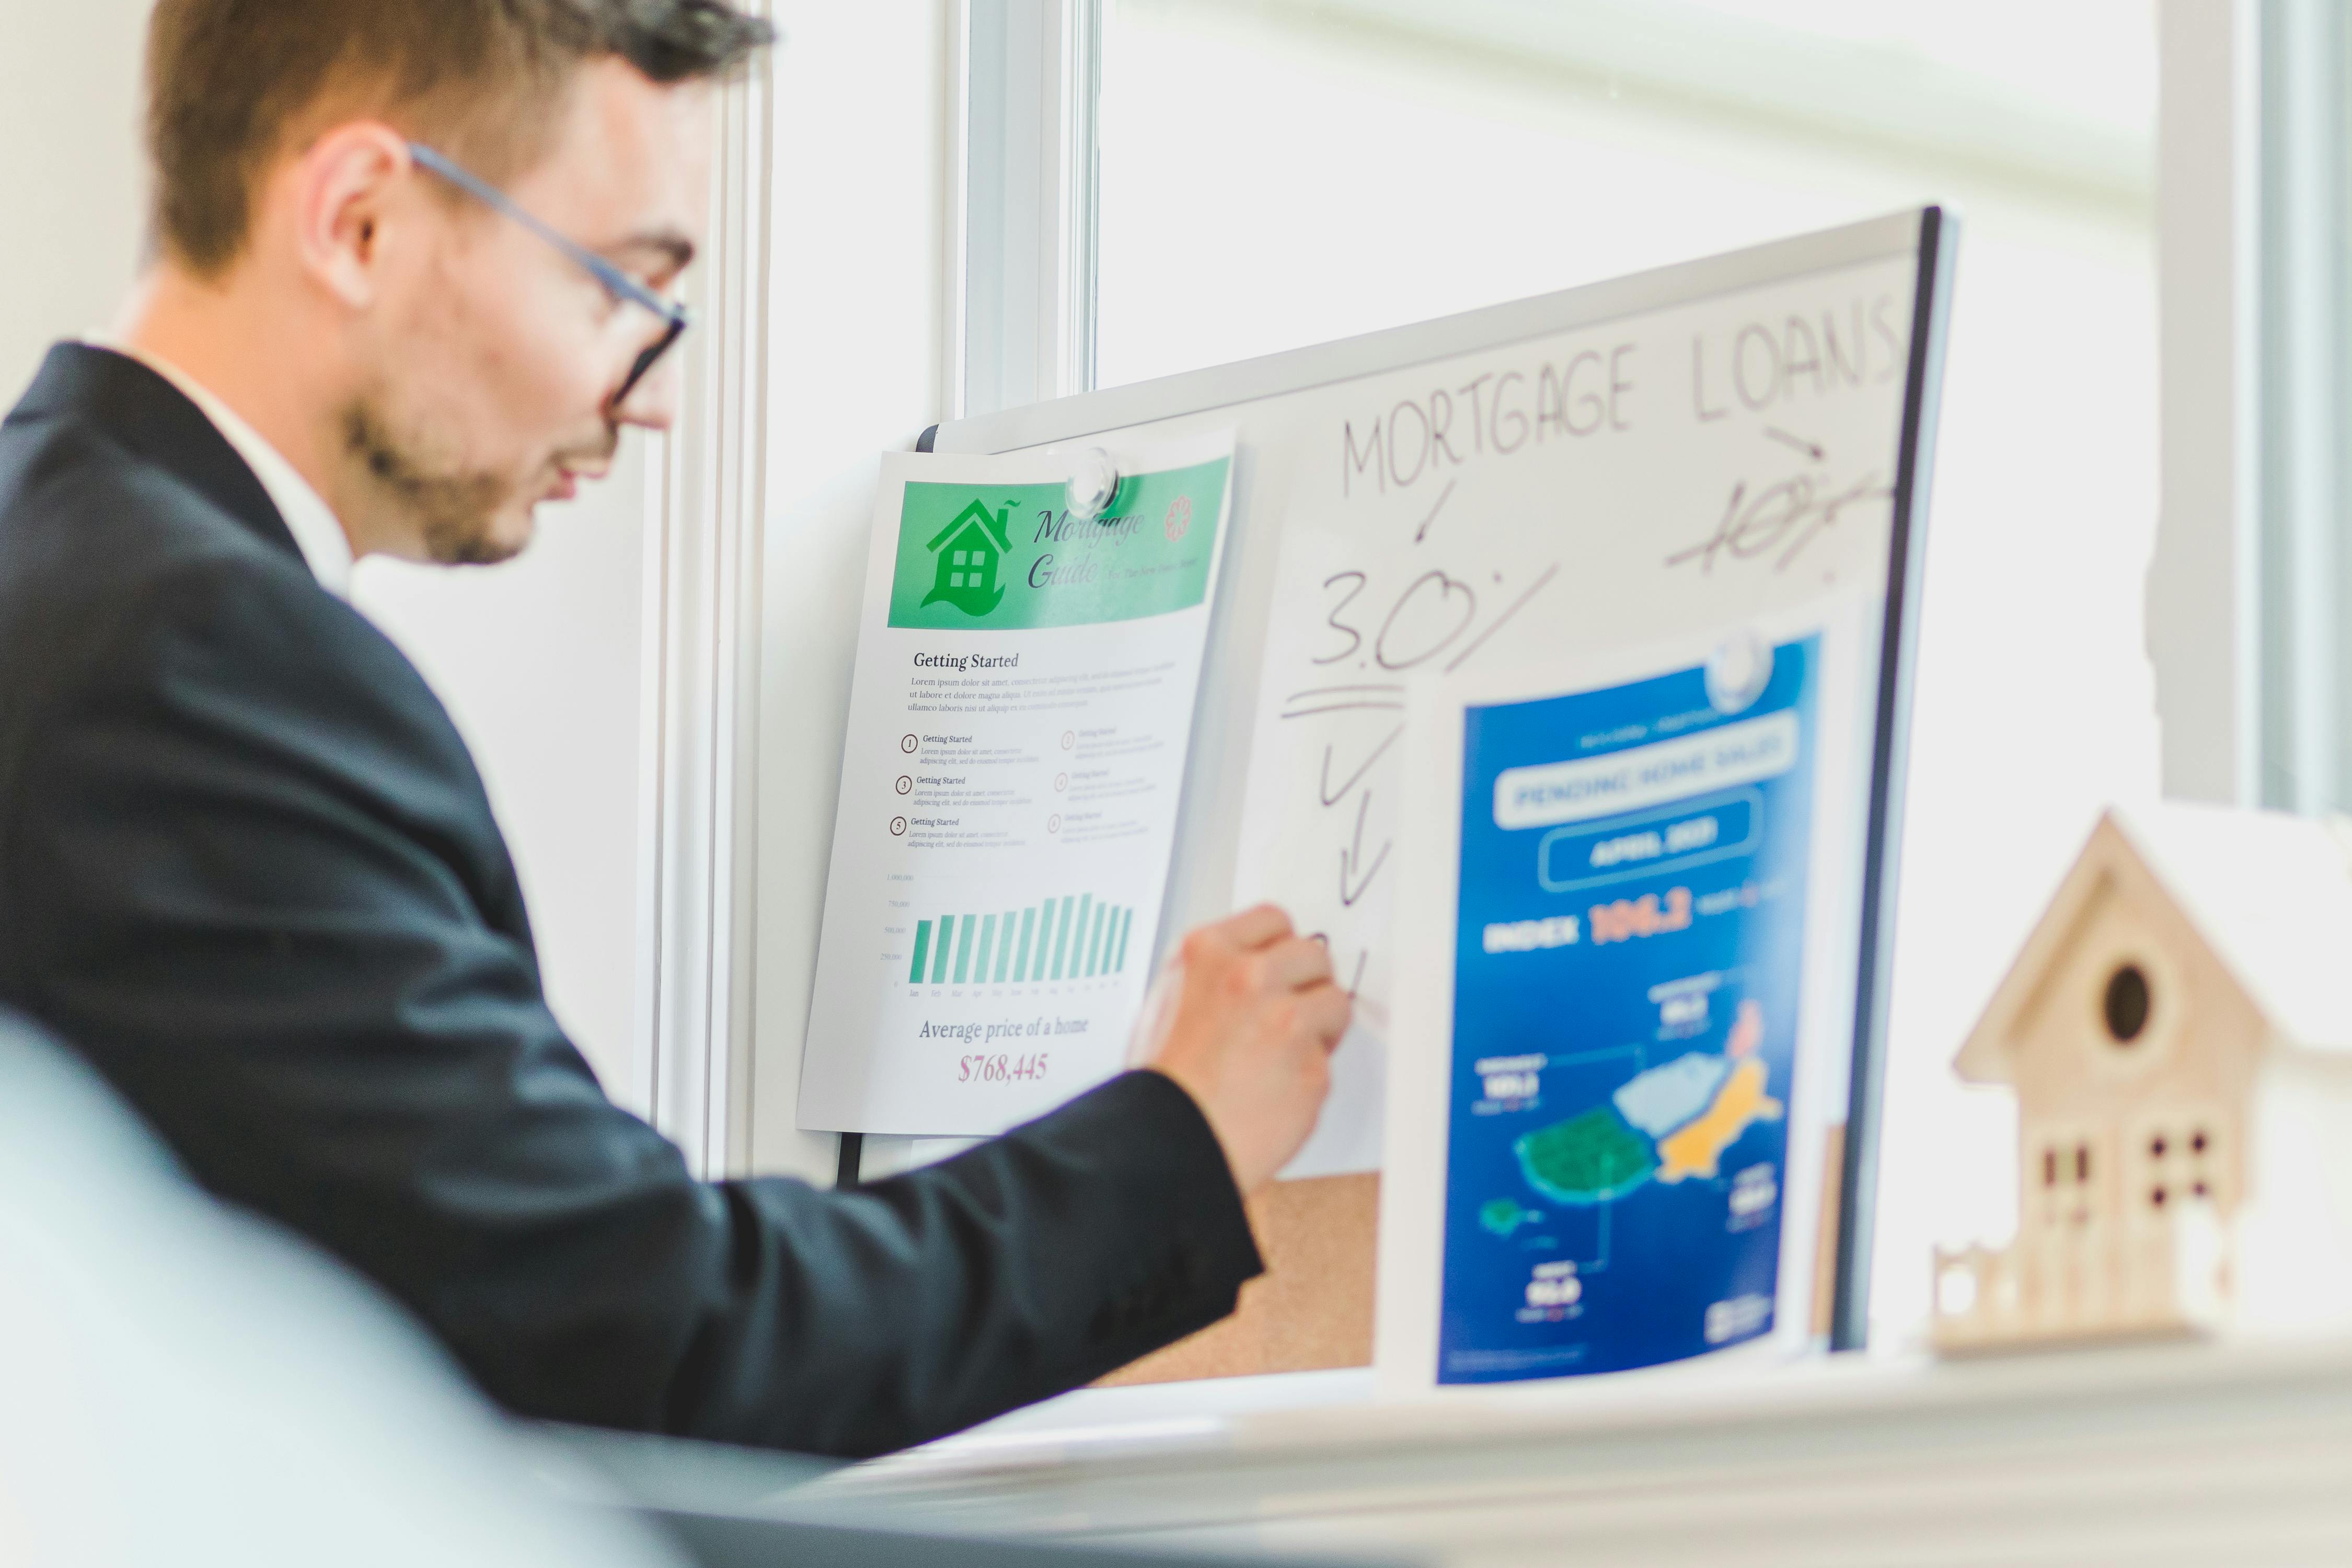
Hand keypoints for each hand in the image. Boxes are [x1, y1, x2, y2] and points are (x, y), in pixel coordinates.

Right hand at [1133, 904, 1349, 1196]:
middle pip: (1314, 955)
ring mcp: (1285, 1021)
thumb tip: (1253, 969)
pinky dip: (1310, 1074)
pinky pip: (1329, 1059)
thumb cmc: (1159, 1086)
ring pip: (1334, 1002)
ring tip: (1284, 1056)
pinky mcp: (1312, 1067)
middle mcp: (1249, 978)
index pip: (1273, 919)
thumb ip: (1215, 976)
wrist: (1165, 1145)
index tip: (1283, 966)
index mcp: (1207, 954)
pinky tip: (1277, 1091)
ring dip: (1319, 1026)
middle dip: (1307, 984)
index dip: (1281, 947)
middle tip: (1289, 1015)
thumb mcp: (1168, 1002)